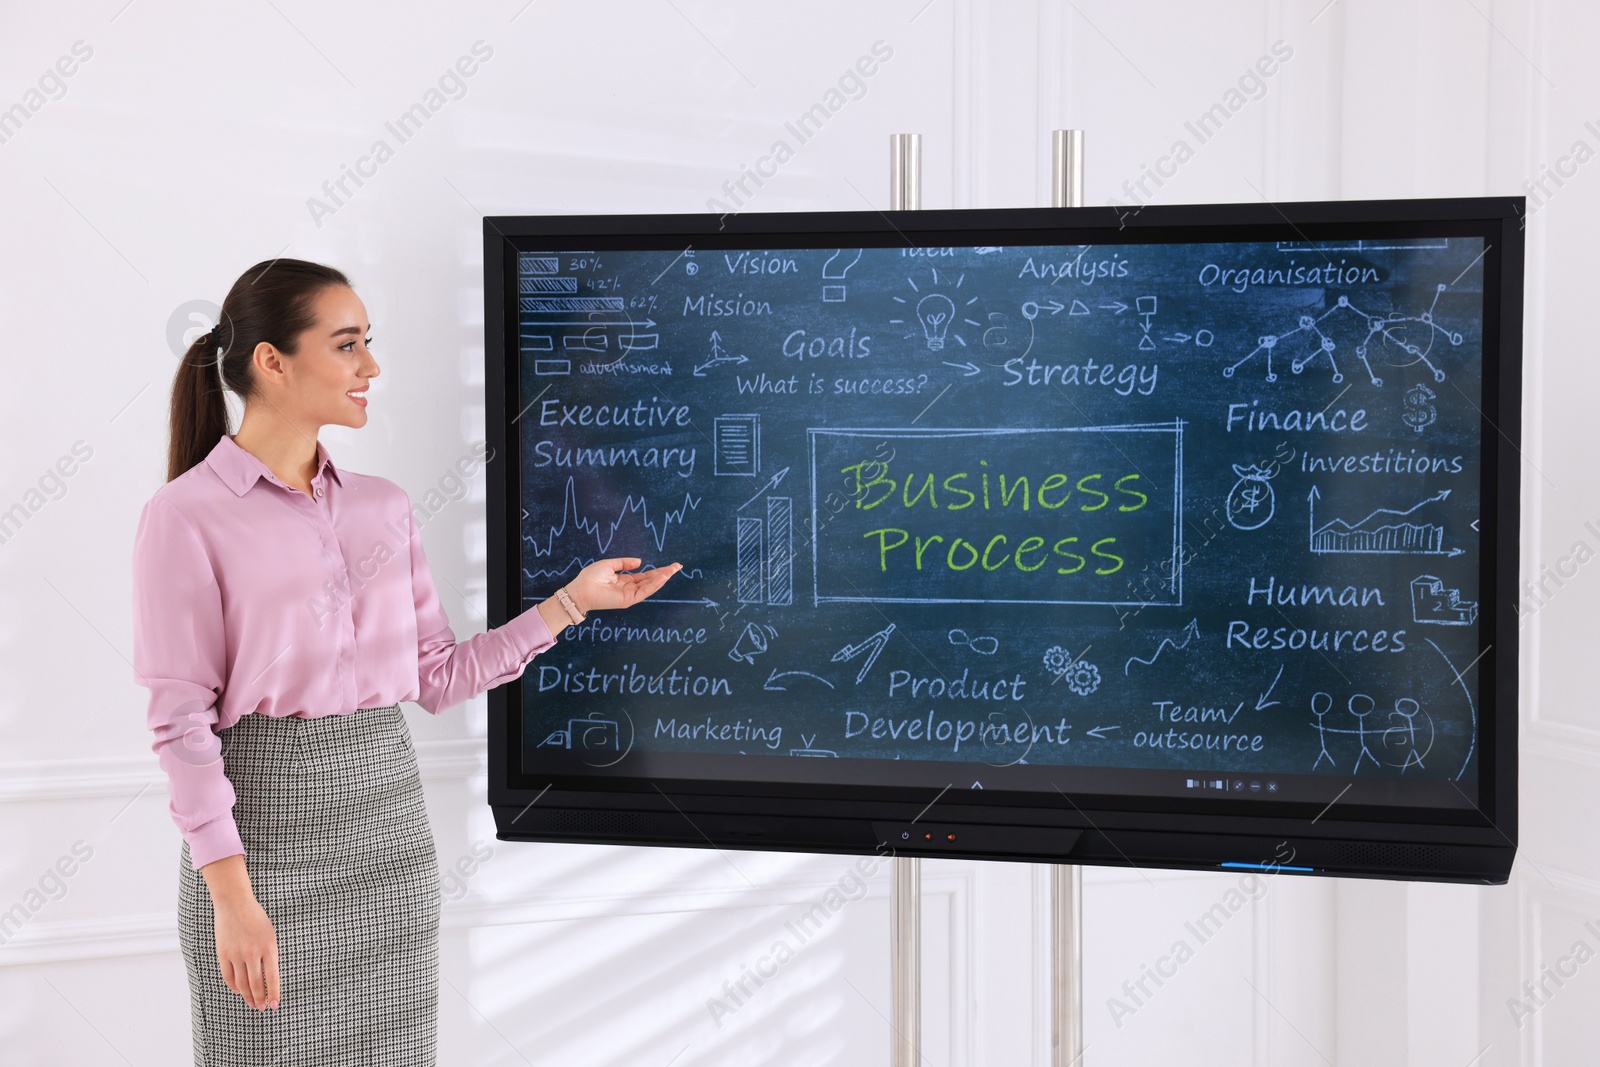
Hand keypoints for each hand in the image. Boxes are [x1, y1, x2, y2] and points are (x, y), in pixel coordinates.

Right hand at [214, 894, 279, 1010]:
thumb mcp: (270, 934)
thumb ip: (270, 955)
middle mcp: (252, 953)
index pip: (272, 978)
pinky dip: (234, 985)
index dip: (274, 993)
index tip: (275, 1005)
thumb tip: (269, 977)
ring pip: (242, 983)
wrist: (235, 903)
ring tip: (252, 1003)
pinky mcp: (223, 954)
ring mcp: (236, 954)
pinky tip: (238, 991)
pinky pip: (228, 975)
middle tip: (262, 1008)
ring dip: (248, 996)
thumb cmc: (257, 918)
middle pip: (256, 984)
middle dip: (260, 999)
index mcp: (269, 947)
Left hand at [567, 557, 682, 612]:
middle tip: (678, 566)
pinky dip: (654, 584)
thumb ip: (624, 563)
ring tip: (674, 570)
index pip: (645, 576)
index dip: (657, 571)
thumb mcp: (609, 565)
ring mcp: (630, 595)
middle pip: (651, 581)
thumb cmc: (590, 577)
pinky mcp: (628, 600)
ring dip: (663, 578)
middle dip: (665, 574)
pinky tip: (663, 576)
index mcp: (624, 580)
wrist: (580, 589)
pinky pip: (645, 592)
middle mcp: (629, 588)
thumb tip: (640, 561)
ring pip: (651, 586)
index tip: (669, 565)